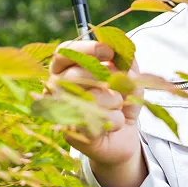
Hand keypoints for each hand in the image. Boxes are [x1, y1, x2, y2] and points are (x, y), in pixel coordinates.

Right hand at [47, 40, 143, 170]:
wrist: (123, 137)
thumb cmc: (121, 103)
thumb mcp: (130, 79)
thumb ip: (127, 64)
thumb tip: (125, 54)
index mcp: (66, 69)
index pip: (66, 52)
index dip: (86, 49)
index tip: (109, 52)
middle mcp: (57, 88)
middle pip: (76, 75)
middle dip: (107, 79)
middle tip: (120, 87)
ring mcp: (62, 111)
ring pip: (89, 97)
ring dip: (115, 101)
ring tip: (119, 107)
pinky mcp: (71, 133)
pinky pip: (97, 120)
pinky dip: (116, 120)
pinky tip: (116, 123)